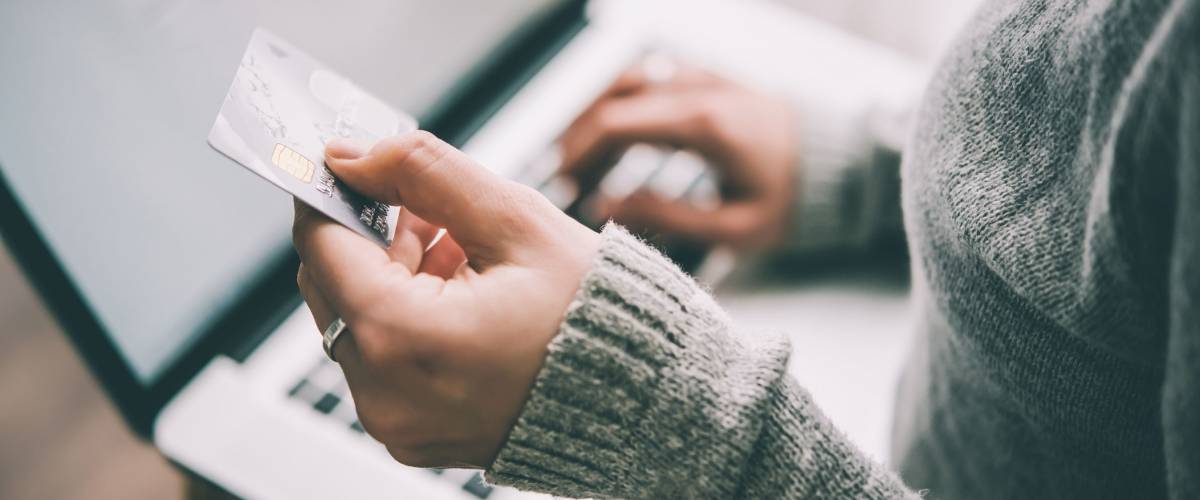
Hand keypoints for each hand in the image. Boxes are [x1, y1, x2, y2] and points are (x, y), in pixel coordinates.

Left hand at [293, 131, 599, 467]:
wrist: (643, 398)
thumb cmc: (596, 318)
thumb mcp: (515, 221)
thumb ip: (424, 172)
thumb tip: (354, 155)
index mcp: (402, 339)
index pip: (321, 244)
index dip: (333, 193)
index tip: (353, 166)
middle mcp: (384, 394)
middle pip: (331, 284)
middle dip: (374, 236)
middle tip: (433, 212)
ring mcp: (396, 422)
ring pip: (356, 319)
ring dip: (394, 276)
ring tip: (467, 260)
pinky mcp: (411, 433)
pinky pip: (382, 360)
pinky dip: (408, 320)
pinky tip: (465, 299)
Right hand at [560, 62, 797, 248]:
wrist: (842, 166)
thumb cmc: (793, 202)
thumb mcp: (734, 227)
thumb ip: (665, 216)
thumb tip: (603, 205)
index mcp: (703, 124)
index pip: (615, 124)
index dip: (579, 154)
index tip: (563, 186)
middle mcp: (698, 90)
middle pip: (612, 98)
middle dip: (579, 136)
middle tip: (564, 178)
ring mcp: (703, 78)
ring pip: (627, 80)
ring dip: (596, 114)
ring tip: (581, 158)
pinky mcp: (709, 80)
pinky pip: (650, 79)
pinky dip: (622, 103)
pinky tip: (615, 138)